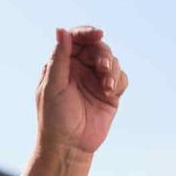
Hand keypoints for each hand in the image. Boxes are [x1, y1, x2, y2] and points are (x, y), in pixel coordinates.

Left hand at [34, 27, 126, 155]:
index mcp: (62, 64)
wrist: (68, 146)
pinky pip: (122, 78)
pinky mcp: (110, 93)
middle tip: (103, 69)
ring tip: (106, 87)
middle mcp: (80, 69)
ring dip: (112, 70)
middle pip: (98, 48)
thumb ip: (59, 58)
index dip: (87, 33)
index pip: (76, 39)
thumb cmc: (54, 117)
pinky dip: (119, 82)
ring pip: (112, 62)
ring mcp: (96, 80)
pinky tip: (109, 93)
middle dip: (103, 55)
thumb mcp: (53, 85)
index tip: (98, 34)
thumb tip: (60, 29)